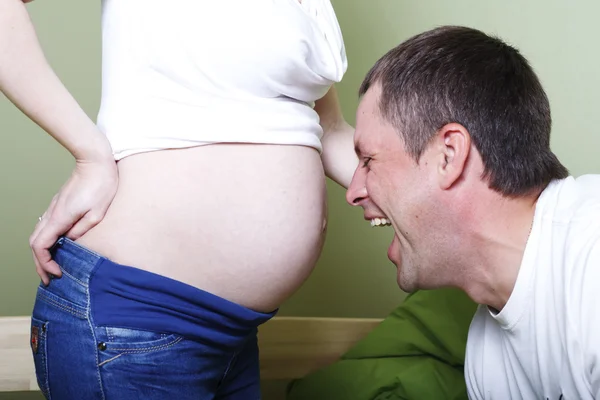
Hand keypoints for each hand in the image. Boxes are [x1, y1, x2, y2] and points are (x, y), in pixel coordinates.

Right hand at [30, 158, 117, 284]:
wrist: (96, 162)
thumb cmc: (101, 185)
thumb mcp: (98, 212)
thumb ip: (83, 230)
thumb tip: (71, 242)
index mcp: (59, 218)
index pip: (40, 246)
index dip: (45, 263)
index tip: (57, 273)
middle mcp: (52, 214)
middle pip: (35, 243)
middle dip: (40, 263)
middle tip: (50, 279)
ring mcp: (54, 209)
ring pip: (39, 235)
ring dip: (43, 253)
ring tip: (52, 268)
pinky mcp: (59, 206)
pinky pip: (47, 228)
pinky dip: (48, 242)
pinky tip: (58, 248)